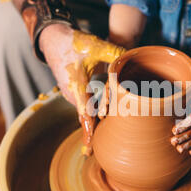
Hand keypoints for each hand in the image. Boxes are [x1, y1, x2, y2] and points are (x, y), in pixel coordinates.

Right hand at [39, 24, 124, 154]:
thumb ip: (117, 55)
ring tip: (97, 140)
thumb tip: (135, 61)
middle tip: (93, 151)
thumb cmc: (74, 43)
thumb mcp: (98, 47)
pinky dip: (92, 112)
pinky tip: (102, 118)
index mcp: (77, 86)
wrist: (54, 38)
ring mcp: (72, 93)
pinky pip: (84, 105)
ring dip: (94, 121)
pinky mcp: (74, 90)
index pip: (84, 115)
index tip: (90, 147)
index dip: (89, 131)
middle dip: (93, 132)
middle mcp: (72, 94)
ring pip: (86, 111)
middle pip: (86, 117)